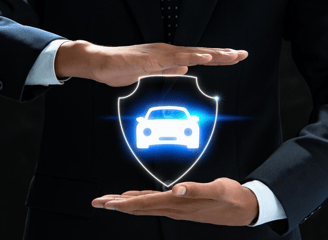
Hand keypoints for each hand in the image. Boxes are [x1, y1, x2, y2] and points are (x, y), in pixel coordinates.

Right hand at [55, 41, 247, 86]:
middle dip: (222, 54)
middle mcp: (167, 51)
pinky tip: (204, 57)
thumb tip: (186, 69)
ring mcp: (159, 54)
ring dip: (213, 54)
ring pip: (191, 53)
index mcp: (168, 56)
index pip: (197, 56)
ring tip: (231, 55)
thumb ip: (169, 69)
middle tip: (242, 54)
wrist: (101, 63)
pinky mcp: (150, 59)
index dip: (216, 57)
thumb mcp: (152, 72)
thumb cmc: (123, 67)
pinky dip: (191, 57)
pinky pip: (173, 59)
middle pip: (199, 52)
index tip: (233, 58)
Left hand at [92, 177, 258, 225]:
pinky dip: (142, 200)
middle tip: (98, 201)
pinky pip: (156, 203)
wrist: (243, 208)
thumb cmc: (232, 198)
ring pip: (146, 206)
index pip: (146, 204)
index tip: (106, 203)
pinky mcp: (182, 205)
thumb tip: (177, 189)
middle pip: (140, 207)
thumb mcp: (219, 190)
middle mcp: (175, 207)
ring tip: (110, 201)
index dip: (124, 203)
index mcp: (180, 203)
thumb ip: (198, 189)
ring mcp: (177, 208)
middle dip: (117, 204)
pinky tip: (135, 198)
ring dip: (126, 203)